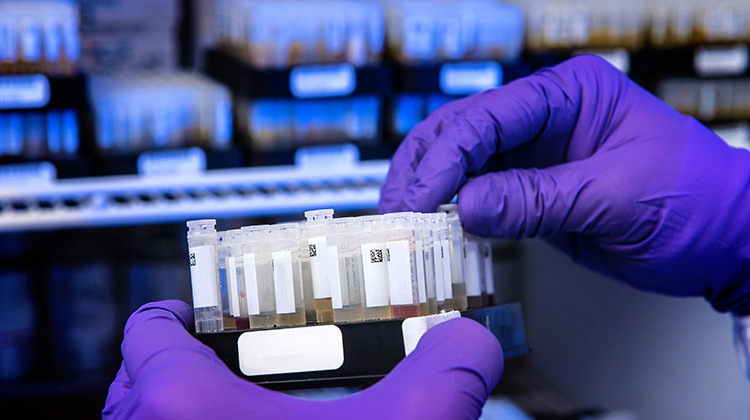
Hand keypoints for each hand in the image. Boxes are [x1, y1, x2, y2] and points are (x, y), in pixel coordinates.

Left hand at [103, 300, 503, 418]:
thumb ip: (447, 373)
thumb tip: (473, 344)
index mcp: (184, 407)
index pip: (149, 329)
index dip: (177, 313)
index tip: (202, 316)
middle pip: (138, 382)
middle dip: (180, 367)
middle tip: (231, 364)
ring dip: (178, 417)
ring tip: (241, 417)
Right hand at [380, 55, 749, 314]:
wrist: (724, 240)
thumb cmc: (694, 201)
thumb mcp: (614, 198)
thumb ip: (537, 199)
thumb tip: (468, 206)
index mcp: (571, 94)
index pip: (488, 117)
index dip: (446, 158)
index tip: (419, 197)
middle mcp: (546, 116)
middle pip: (463, 131)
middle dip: (425, 169)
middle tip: (398, 210)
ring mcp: (537, 152)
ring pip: (464, 163)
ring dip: (432, 191)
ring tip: (405, 221)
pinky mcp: (533, 187)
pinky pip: (482, 195)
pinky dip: (456, 213)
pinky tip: (437, 231)